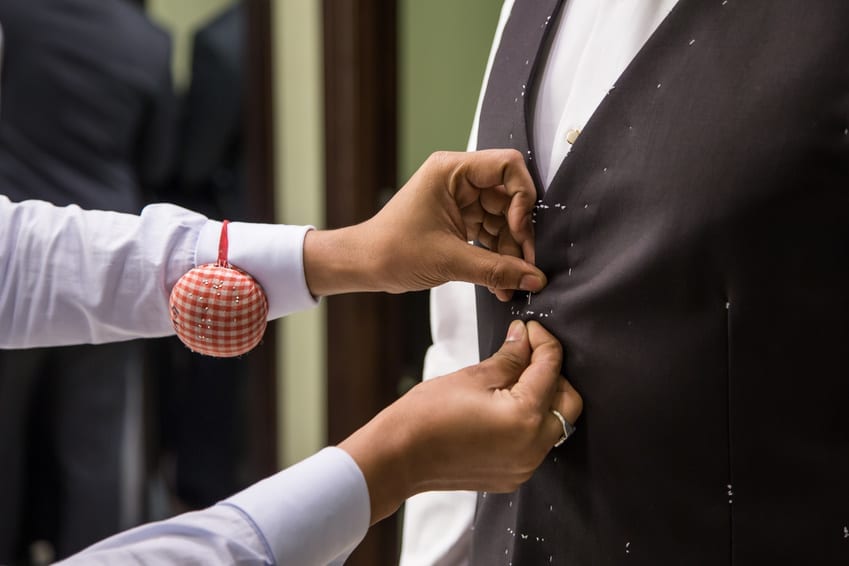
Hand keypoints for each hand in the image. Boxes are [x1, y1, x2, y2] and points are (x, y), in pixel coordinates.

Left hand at [303, 149, 545, 299]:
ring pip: (503, 219)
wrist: (364, 266)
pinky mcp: (459, 220)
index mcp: (451, 170)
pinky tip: (501, 283)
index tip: (520, 230)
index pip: (508, 165)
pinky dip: (497, 257)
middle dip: (519, 233)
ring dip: (510, 251)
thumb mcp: (449, 260)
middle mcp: (458, 180)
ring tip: (511, 283)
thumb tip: (534, 278)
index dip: (523, 197)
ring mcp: (460, 200)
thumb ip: (496, 270)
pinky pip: (490, 233)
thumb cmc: (392, 251)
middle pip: (509, 197)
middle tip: (525, 266)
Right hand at [339, 320, 582, 522]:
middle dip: (554, 373)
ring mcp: (524, 465)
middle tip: (528, 353)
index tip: (531, 329)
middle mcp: (533, 446)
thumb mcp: (473, 377)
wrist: (399, 456)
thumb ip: (509, 357)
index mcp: (525, 416)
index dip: (543, 341)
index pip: (551, 368)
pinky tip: (507, 406)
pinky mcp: (513, 474)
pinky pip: (536, 444)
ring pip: (555, 424)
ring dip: (544, 398)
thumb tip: (525, 338)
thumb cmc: (427, 415)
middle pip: (568, 401)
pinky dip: (530, 422)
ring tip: (516, 378)